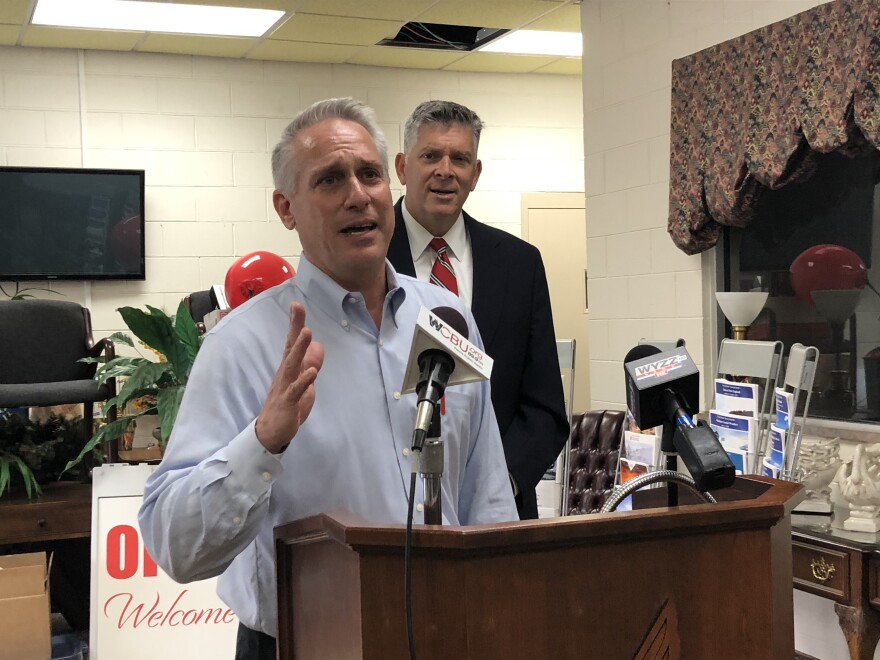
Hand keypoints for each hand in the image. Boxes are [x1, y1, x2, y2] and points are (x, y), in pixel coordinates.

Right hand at [255, 302, 323, 452]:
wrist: (271, 432)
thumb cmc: (287, 405)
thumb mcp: (304, 383)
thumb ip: (310, 364)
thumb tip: (318, 345)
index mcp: (289, 368)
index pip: (292, 342)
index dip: (295, 324)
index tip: (297, 305)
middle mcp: (285, 374)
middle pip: (290, 347)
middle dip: (295, 327)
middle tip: (298, 308)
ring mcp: (285, 387)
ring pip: (292, 365)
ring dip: (299, 348)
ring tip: (306, 332)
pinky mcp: (287, 402)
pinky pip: (296, 390)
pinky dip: (304, 381)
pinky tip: (312, 372)